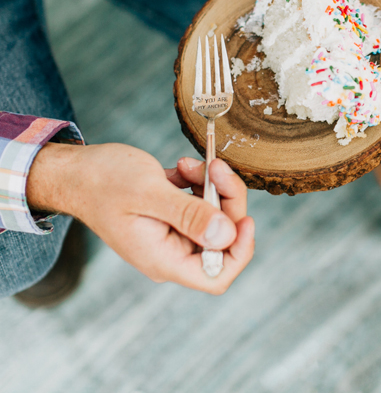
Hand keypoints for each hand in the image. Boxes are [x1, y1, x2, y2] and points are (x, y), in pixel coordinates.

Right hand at [27, 143, 254, 293]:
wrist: (74, 171)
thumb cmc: (101, 181)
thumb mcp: (147, 192)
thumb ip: (188, 214)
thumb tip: (226, 234)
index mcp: (163, 259)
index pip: (217, 276)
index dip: (240, 250)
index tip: (245, 217)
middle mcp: (170, 252)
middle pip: (223, 239)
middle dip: (226, 201)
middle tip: (216, 167)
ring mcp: (172, 234)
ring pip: (215, 216)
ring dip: (212, 186)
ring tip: (190, 164)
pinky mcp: (173, 216)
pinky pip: (201, 203)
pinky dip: (199, 182)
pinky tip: (181, 167)